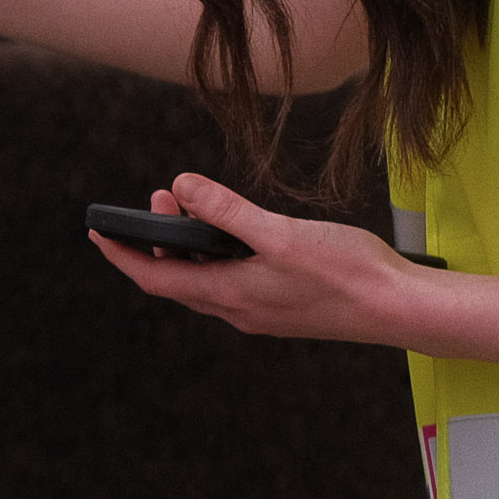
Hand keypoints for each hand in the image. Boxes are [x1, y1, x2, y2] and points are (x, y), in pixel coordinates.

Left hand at [89, 172, 430, 344]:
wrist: (401, 309)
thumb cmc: (347, 273)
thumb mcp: (278, 234)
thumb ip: (226, 211)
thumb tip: (180, 187)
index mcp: (230, 295)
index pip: (155, 278)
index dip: (121, 255)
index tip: (97, 233)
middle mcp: (240, 309)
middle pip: (178, 277)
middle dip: (158, 240)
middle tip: (160, 199)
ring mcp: (263, 311)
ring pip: (208, 279)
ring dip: (191, 245)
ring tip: (192, 205)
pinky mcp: (285, 306)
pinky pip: (235, 281)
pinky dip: (221, 254)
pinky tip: (238, 232)